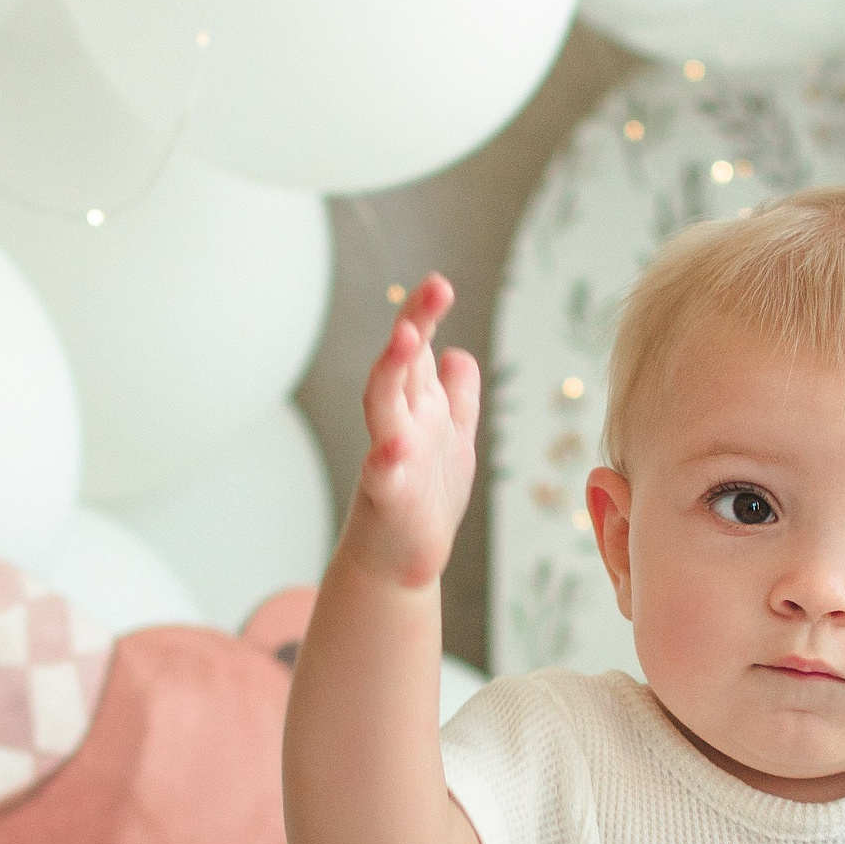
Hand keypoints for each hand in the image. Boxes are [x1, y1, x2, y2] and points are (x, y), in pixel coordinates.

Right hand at [345, 273, 479, 588]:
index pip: (419, 350)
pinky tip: (392, 447)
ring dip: (392, 371)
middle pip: (401, 363)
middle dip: (413, 324)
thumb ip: (457, 397)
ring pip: (383, 405)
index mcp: (419, 406)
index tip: (439, 283)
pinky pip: (383, 474)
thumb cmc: (427, 497)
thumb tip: (461, 353)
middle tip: (434, 288)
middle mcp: (401, 421)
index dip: (425, 315)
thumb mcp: (454, 439)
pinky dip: (386, 460)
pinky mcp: (387, 496)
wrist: (403, 559)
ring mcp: (390, 456)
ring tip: (407, 340)